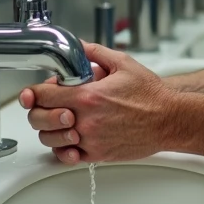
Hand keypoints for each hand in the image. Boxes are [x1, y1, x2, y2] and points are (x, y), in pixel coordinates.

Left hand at [20, 42, 184, 163]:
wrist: (169, 120)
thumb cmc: (150, 94)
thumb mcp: (123, 64)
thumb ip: (94, 53)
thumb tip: (77, 46)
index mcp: (88, 96)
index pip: (43, 96)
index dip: (34, 92)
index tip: (35, 92)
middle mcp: (86, 120)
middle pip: (39, 120)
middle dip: (38, 110)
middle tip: (46, 105)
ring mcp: (91, 140)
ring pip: (50, 140)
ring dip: (49, 130)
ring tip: (61, 121)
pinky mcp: (98, 154)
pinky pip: (67, 157)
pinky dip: (63, 149)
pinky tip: (71, 138)